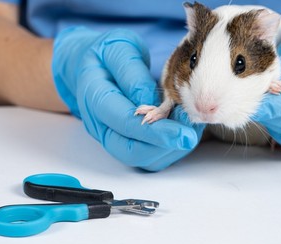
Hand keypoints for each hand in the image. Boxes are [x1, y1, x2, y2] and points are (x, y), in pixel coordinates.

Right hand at [52, 27, 202, 170]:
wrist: (89, 65)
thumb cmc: (105, 54)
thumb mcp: (118, 48)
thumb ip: (131, 72)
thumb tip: (148, 100)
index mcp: (94, 97)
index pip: (124, 123)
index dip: (155, 132)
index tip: (183, 133)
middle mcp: (99, 124)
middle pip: (131, 152)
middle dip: (165, 147)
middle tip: (191, 133)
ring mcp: (110, 135)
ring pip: (141, 159)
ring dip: (169, 150)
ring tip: (189, 129)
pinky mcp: (123, 141)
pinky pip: (147, 156)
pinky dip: (168, 149)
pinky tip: (181, 131)